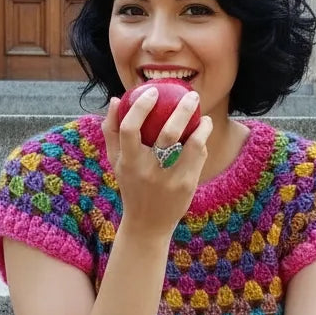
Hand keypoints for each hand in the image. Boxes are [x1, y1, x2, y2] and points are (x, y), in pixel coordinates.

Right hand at [100, 88, 212, 237]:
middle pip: (167, 133)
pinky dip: (202, 142)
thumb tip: (116, 99)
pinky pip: (197, 157)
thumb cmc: (131, 184)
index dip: (141, 106)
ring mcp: (169, 179)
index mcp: (128, 162)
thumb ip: (111, 130)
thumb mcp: (115, 162)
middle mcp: (148, 170)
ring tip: (204, 116)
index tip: (153, 91)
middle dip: (182, 110)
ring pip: (191, 145)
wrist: (147, 224)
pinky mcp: (186, 186)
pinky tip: (204, 133)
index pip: (130, 128)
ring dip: (201, 126)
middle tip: (191, 96)